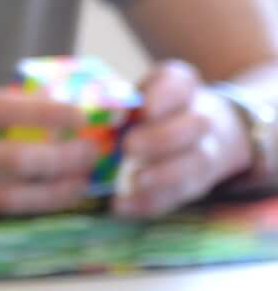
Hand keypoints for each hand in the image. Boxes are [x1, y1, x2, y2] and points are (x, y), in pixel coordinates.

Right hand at [0, 73, 100, 216]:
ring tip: (80, 186)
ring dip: (53, 194)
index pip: (10, 111)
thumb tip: (18, 101)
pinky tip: (44, 199)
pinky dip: (21, 205)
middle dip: (65, 159)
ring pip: (9, 197)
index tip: (84, 115)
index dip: (55, 114)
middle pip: (19, 161)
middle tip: (91, 153)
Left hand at [112, 60, 254, 218]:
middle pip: (196, 124)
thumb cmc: (150, 109)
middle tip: (130, 146)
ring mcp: (203, 152)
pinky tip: (123, 206)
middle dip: (164, 137)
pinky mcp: (194, 183)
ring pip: (196, 162)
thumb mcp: (136, 92)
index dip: (164, 96)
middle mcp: (199, 118)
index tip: (145, 109)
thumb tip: (87, 111)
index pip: (179, 83)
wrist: (197, 131)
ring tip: (134, 181)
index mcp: (180, 87)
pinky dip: (151, 203)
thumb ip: (114, 98)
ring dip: (164, 174)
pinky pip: (178, 195)